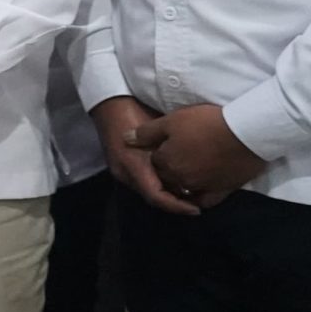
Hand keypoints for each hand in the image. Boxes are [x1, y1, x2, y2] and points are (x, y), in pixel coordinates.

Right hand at [92, 95, 198, 214]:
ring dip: (169, 194)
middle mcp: (125, 173)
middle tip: (200, 203)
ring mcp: (122, 171)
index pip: (156, 196)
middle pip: (153, 197)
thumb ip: (170, 148)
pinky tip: (176, 180)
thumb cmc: (135, 109)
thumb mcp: (157, 127)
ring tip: (192, 193)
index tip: (197, 210)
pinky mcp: (123, 166)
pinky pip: (144, 182)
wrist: (109, 101)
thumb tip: (194, 165)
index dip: (177, 206)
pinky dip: (161, 185)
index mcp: (132, 164)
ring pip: (149, 190)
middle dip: (175, 202)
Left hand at [131, 103, 266, 207]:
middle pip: (167, 177)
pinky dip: (200, 198)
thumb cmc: (206, 123)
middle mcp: (181, 179)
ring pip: (184, 190)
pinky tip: (200, 193)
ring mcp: (202, 187)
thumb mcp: (172, 120)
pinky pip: (206, 200)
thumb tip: (125, 139)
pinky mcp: (223, 190)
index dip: (158, 152)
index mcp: (167, 162)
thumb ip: (147, 133)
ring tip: (186, 172)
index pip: (154, 162)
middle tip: (175, 157)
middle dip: (167, 169)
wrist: (245, 132)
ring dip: (181, 184)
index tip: (164, 144)